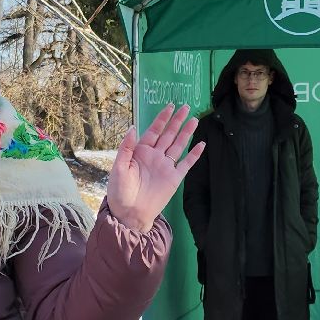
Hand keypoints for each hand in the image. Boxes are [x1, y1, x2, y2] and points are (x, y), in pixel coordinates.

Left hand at [107, 104, 203, 231]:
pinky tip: (201, 145)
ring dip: (186, 133)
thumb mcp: (119, 167)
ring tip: (195, 120)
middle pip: (169, 134)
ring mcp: (166, 166)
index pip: (154, 130)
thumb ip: (126, 147)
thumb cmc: (120, 191)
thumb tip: (133, 127)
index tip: (170, 106)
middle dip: (177, 121)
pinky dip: (194, 155)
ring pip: (179, 146)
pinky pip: (186, 164)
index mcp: (141, 151)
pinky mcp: (174, 178)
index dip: (162, 118)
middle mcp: (155, 156)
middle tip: (186, 107)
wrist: (129, 213)